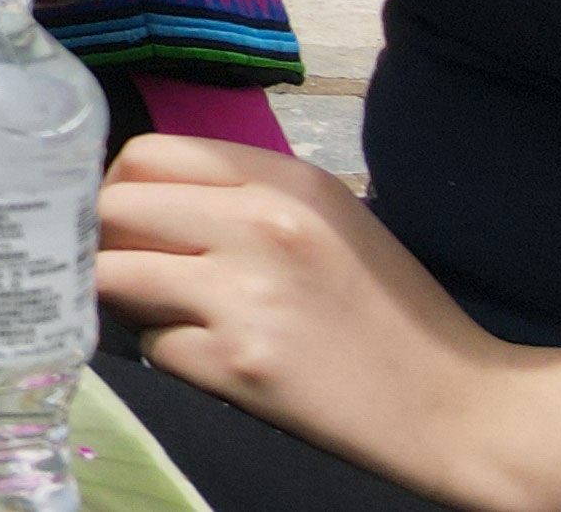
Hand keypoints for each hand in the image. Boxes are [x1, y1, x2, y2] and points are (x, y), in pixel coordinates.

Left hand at [99, 138, 560, 510]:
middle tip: (129, 270)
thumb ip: (238, 197)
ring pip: (111, 276)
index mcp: (284, 180)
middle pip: (112, 209)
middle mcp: (260, 224)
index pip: (146, 154)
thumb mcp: (327, 221)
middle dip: (103, 242)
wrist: (457, 406)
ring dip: (124, 299)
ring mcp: (245, 294)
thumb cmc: (389, 311)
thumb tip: (136, 198)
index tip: (127, 220)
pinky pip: (153, 347)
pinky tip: (215, 360)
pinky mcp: (237, 364)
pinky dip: (170, 355)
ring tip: (166, 314)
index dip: (120, 187)